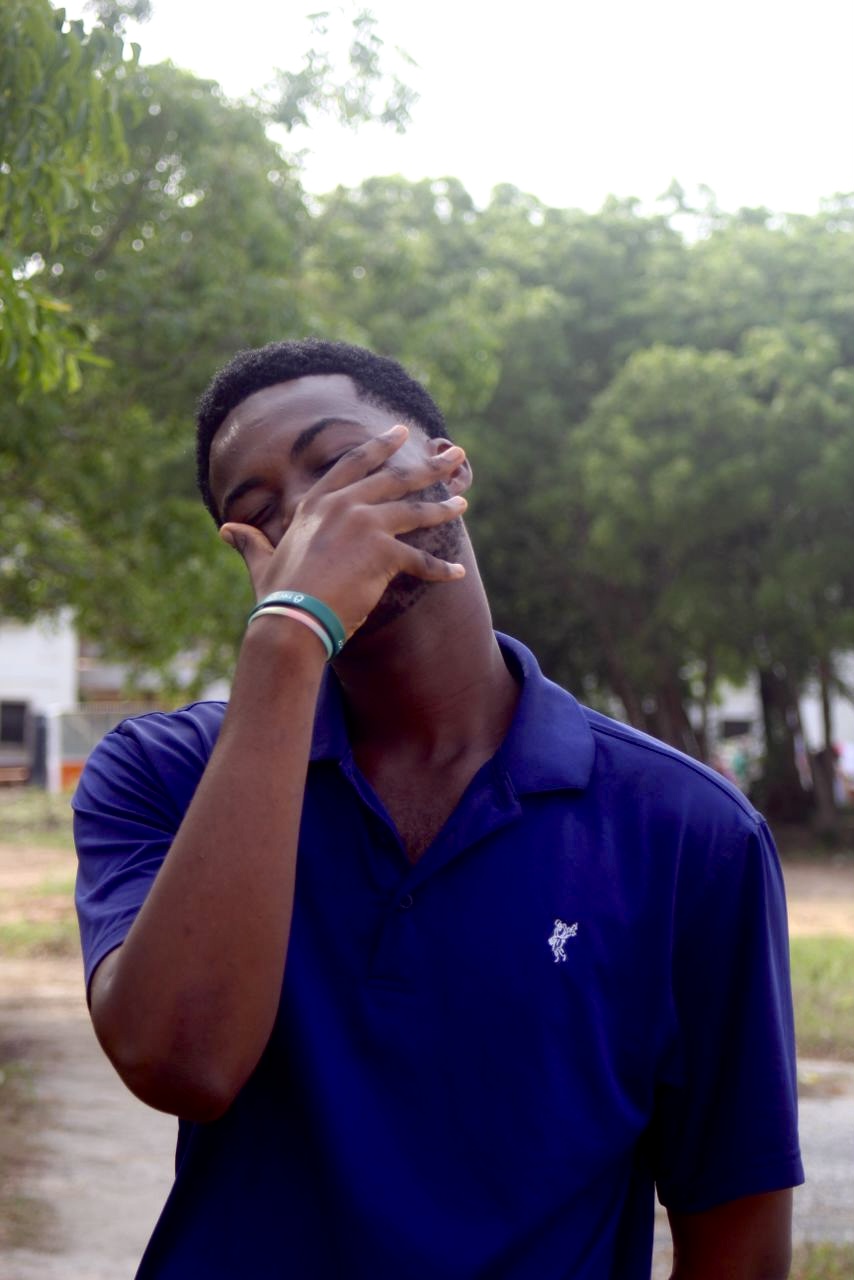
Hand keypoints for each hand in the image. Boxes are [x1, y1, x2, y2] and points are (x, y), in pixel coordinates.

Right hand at [220, 425, 467, 638]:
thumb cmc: (277, 594)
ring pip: (414, 512)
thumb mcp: (262, 560)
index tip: (400, 432)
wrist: (293, 618)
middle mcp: (343, 506)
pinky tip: (458, 573)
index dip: (380, 446)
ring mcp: (365, 526)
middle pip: (394, 479)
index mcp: (317, 503)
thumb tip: (226, 530)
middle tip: (455, 455)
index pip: (353, 464)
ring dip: (442, 508)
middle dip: (427, 467)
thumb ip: (250, 541)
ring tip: (463, 502)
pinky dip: (441, 569)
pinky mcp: (383, 553)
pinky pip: (420, 560)